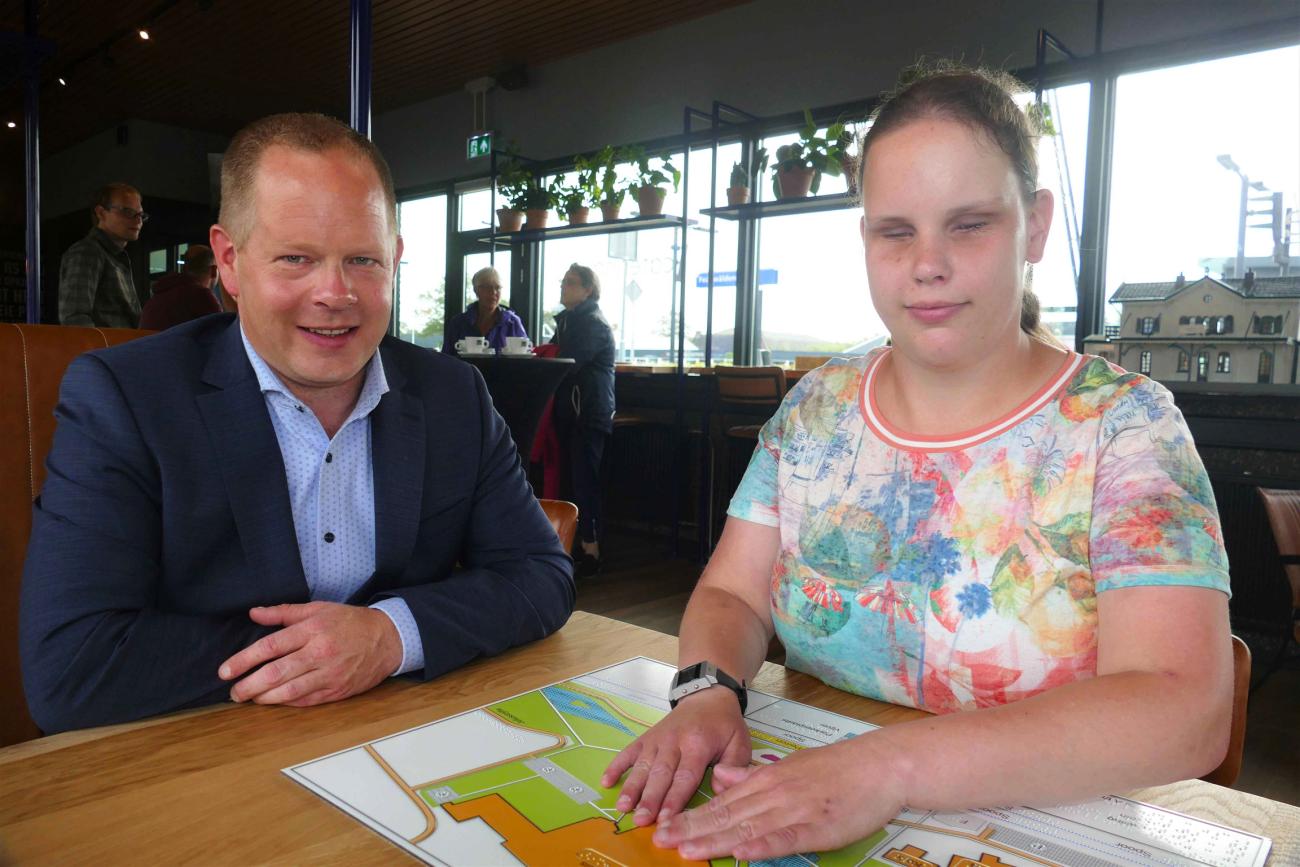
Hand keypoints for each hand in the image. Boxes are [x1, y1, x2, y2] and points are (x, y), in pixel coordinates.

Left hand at [218, 602, 402, 706]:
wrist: (387, 639)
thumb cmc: (350, 622)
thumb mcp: (319, 608)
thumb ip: (284, 612)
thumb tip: (254, 613)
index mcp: (312, 630)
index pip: (270, 646)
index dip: (243, 660)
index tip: (225, 671)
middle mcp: (319, 653)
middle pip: (275, 673)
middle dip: (248, 685)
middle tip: (233, 692)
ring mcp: (329, 675)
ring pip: (288, 692)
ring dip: (264, 698)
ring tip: (249, 698)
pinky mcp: (336, 691)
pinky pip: (306, 701)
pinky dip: (286, 703)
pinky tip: (274, 701)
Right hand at [601, 686, 751, 825]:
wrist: (707, 696)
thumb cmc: (725, 725)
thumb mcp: (740, 742)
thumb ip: (733, 767)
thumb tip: (720, 791)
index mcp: (698, 744)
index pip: (685, 776)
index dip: (674, 799)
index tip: (666, 820)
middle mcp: (674, 741)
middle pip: (660, 774)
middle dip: (650, 799)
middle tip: (640, 820)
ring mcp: (657, 739)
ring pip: (642, 765)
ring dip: (632, 787)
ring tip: (622, 807)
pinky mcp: (646, 737)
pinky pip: (628, 752)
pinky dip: (616, 766)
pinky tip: (606, 782)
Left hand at [652, 734, 906, 861]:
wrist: (878, 765)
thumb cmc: (836, 768)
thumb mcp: (789, 764)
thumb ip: (753, 775)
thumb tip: (721, 777)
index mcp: (766, 780)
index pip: (722, 803)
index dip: (692, 817)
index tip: (665, 827)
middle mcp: (774, 794)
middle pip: (726, 816)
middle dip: (692, 830)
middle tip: (661, 841)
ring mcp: (794, 810)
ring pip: (747, 828)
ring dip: (715, 841)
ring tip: (687, 850)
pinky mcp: (817, 827)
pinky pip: (785, 838)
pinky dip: (762, 846)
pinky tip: (742, 853)